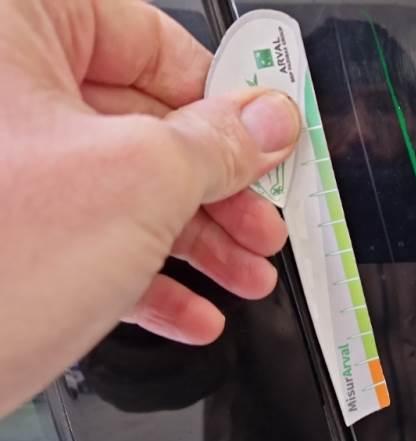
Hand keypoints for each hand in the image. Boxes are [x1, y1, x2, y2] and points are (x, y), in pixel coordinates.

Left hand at [0, 0, 299, 412]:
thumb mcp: (138, 181)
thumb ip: (217, 143)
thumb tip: (267, 120)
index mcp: (9, 31)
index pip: (147, 38)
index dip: (224, 96)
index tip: (268, 138)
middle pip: (142, 124)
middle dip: (218, 190)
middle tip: (261, 220)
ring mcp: (0, 170)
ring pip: (121, 189)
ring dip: (196, 243)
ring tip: (243, 278)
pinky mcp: (0, 236)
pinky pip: (88, 239)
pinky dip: (145, 279)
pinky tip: (189, 312)